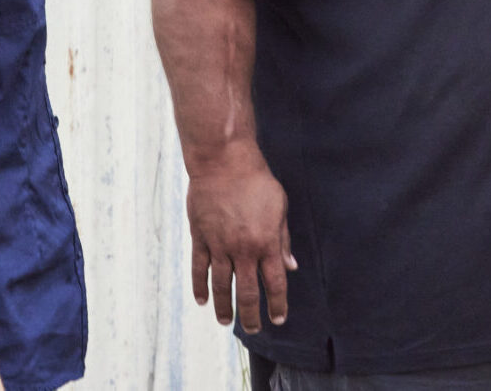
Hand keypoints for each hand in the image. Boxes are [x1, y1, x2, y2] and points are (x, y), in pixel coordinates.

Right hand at [186, 141, 295, 332]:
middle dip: (251, 315)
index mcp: (266, 242)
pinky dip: (200, 286)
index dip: (278, 304)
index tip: (278, 319)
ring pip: (222, 285)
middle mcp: (243, 249)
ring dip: (224, 307)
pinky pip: (199, 268)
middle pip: (248, 292)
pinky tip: (203, 300)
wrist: (224, 161)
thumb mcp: (280, 206)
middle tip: (252, 329)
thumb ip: (283, 239)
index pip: (275, 283)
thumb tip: (290, 266)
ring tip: (226, 321)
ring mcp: (220, 245)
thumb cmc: (257, 181)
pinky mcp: (201, 237)